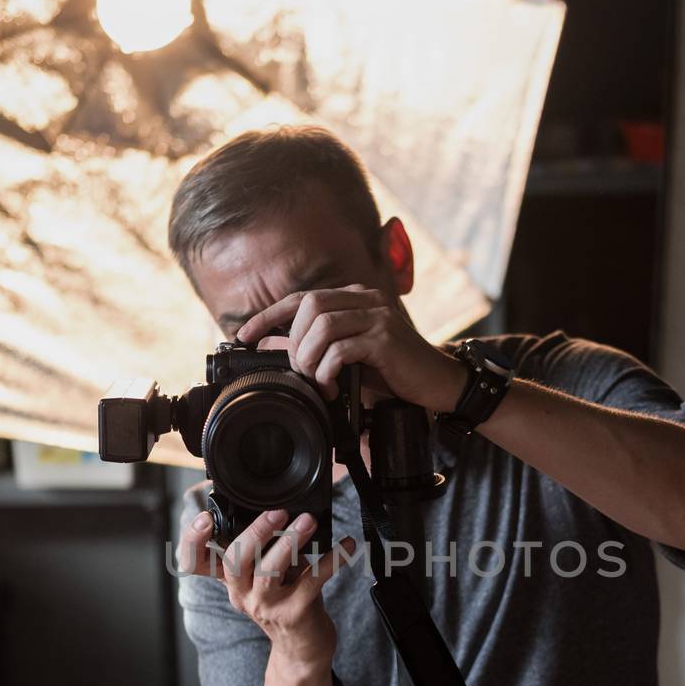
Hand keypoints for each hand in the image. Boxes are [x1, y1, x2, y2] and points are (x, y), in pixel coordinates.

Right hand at [179, 506, 353, 668]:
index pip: (196, 562)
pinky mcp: (295, 614)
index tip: (205, 518)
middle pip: (234, 561)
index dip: (193, 542)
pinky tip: (346, 546)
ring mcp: (267, 606)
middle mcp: (243, 594)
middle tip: (278, 512)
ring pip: (268, 572)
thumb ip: (266, 548)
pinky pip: (312, 581)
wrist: (303, 650)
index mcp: (233, 580)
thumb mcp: (268, 575)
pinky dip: (332, 560)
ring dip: (289, 542)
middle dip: (255, 532)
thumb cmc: (287, 602)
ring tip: (308, 521)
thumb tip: (283, 510)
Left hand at [236, 287, 463, 408]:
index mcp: (355, 298)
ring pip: (323, 325)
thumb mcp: (349, 358)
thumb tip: (270, 349)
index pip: (303, 298)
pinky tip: (333, 387)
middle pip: (310, 304)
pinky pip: (342, 348)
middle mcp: (366, 300)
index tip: (245, 335)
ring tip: (316, 381)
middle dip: (294, 341)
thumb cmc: (393, 372)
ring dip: (309, 357)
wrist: (439, 383)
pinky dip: (328, 370)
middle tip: (299, 371)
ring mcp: (377, 316)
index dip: (270, 315)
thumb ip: (316, 349)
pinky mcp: (385, 338)